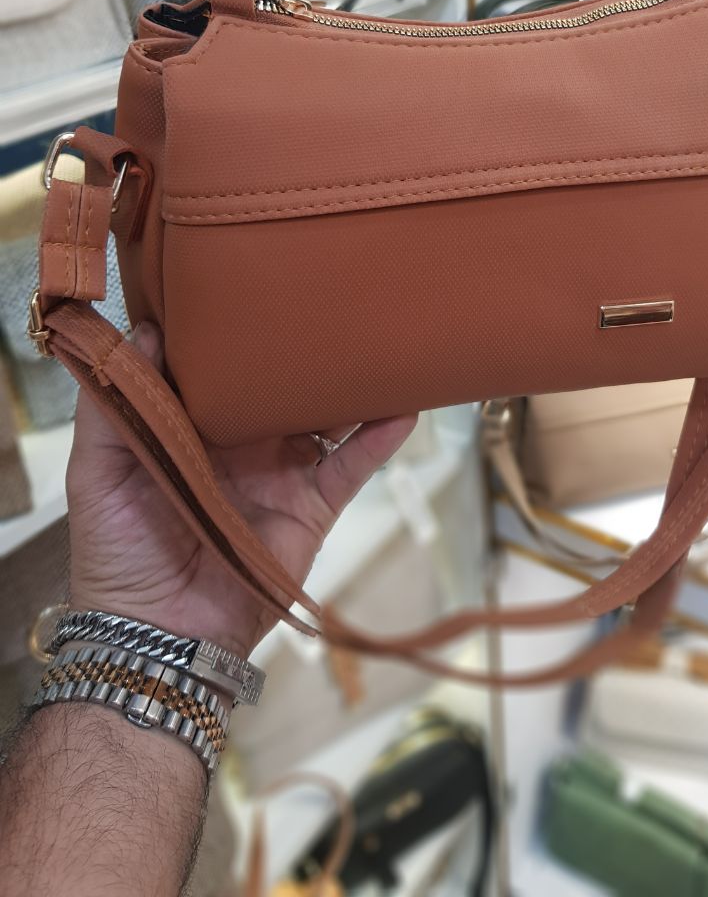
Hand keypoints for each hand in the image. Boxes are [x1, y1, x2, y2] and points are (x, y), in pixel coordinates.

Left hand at [66, 323, 417, 656]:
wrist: (157, 633)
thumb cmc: (117, 551)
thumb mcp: (97, 472)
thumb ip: (112, 406)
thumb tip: (143, 332)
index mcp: (192, 428)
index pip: (221, 369)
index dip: (234, 333)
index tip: (252, 284)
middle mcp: (243, 443)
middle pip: (281, 386)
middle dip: (302, 348)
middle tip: (327, 300)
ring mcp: (283, 473)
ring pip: (325, 417)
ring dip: (349, 384)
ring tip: (376, 340)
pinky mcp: (312, 506)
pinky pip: (351, 466)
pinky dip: (378, 438)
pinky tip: (402, 406)